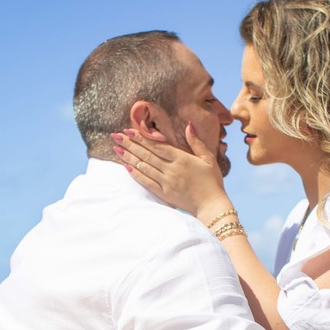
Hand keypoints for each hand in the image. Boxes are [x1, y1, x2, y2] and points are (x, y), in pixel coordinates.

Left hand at [111, 124, 230, 218]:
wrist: (211, 205)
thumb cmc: (212, 181)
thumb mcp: (208, 158)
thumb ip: (197, 142)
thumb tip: (188, 124)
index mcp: (182, 158)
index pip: (157, 145)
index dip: (142, 137)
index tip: (130, 130)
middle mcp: (172, 169)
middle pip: (147, 154)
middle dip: (130, 144)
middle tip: (116, 136)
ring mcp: (167, 182)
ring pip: (144, 166)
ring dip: (129, 157)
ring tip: (117, 148)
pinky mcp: (164, 194)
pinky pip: (147, 182)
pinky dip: (136, 174)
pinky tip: (127, 167)